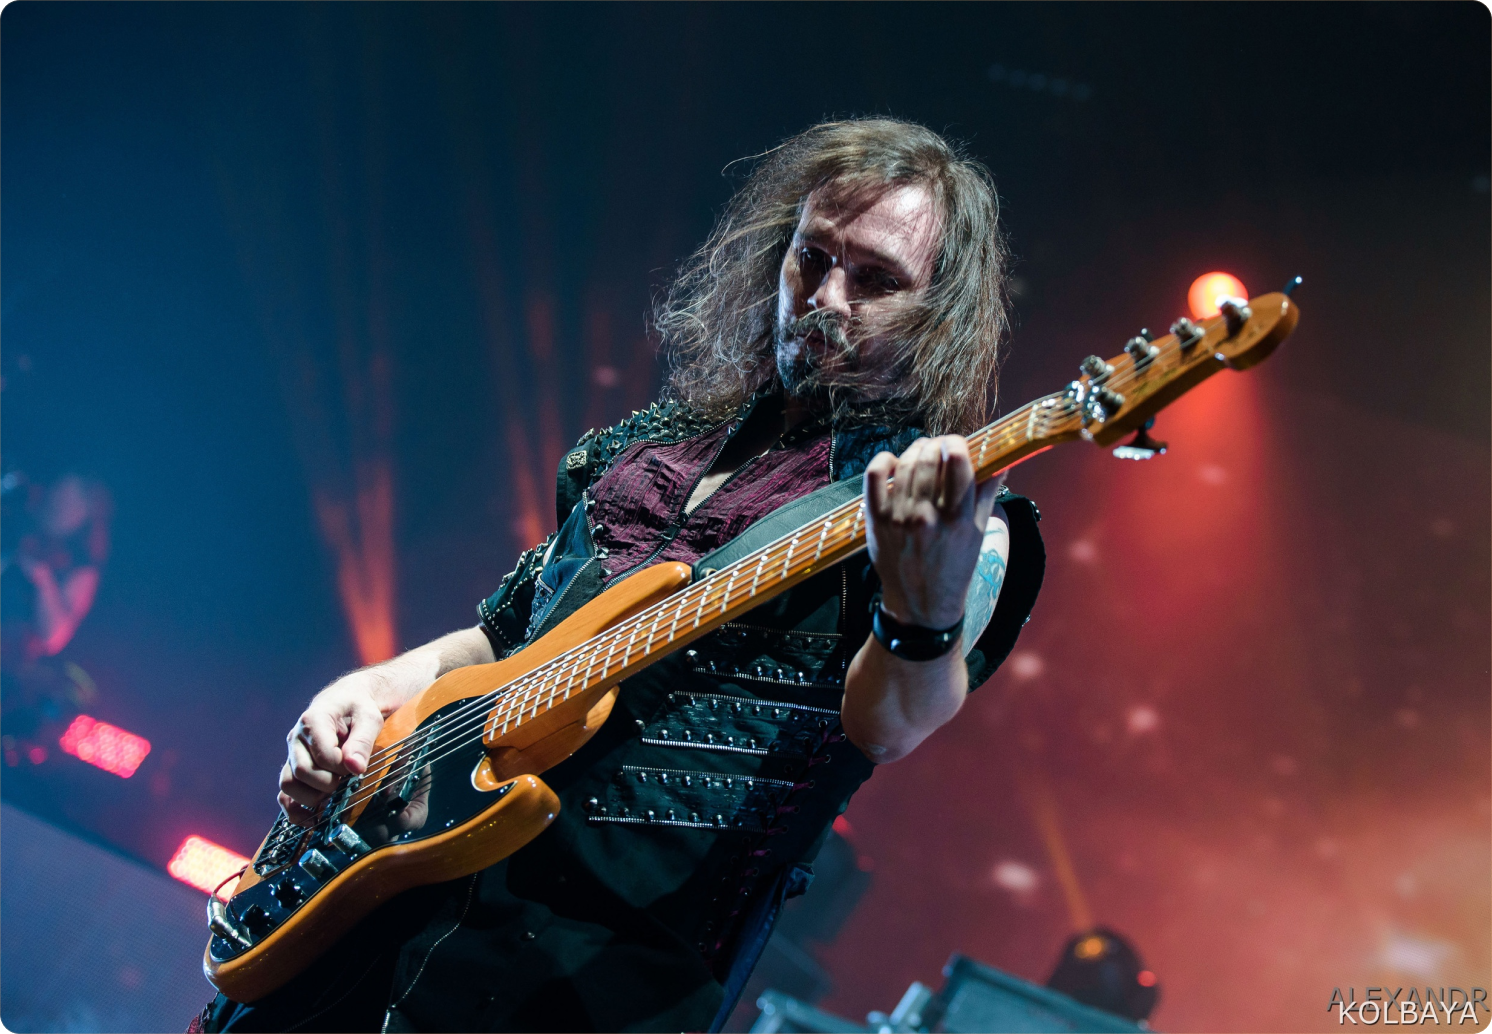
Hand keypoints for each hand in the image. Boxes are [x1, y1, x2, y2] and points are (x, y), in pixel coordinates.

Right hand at [279, 675, 385, 826]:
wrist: (349, 701)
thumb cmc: (360, 707)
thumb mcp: (369, 718)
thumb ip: (362, 741)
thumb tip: (355, 768)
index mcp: (314, 720)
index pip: (322, 754)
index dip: (341, 767)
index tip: (356, 768)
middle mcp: (296, 738)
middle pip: (302, 772)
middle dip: (328, 783)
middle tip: (347, 780)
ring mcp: (292, 754)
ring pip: (289, 784)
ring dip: (311, 797)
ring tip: (333, 794)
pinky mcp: (293, 767)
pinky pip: (285, 793)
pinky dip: (294, 808)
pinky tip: (312, 817)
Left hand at [863, 436, 1000, 629]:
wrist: (921, 604)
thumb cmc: (954, 567)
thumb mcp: (977, 532)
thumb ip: (987, 493)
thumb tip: (999, 460)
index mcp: (957, 518)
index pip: (957, 460)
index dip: (957, 443)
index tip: (957, 445)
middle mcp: (927, 515)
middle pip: (929, 457)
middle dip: (936, 445)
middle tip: (939, 448)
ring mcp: (898, 516)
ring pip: (905, 463)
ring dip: (915, 450)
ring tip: (922, 454)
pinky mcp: (876, 520)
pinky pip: (874, 476)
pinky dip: (884, 461)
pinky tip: (894, 462)